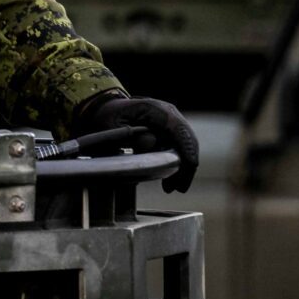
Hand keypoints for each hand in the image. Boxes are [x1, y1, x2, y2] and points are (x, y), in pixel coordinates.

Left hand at [78, 93, 199, 193]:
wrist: (107, 110)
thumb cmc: (108, 116)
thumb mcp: (112, 125)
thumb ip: (130, 135)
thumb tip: (151, 143)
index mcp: (156, 110)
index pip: (178, 128)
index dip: (187, 147)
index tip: (191, 164)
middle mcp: (168, 114)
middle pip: (186, 141)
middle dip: (185, 166)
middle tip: (178, 188)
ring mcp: (170, 124)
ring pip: (183, 148)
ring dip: (180, 169)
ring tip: (171, 188)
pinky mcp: (168, 133)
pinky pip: (176, 150)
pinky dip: (174, 166)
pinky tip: (167, 181)